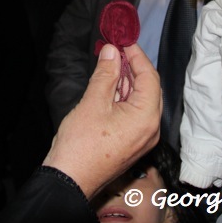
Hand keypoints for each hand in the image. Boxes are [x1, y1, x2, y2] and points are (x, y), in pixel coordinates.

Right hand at [43, 43, 161, 198]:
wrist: (70, 180)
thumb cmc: (81, 144)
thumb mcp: (93, 101)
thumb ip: (106, 74)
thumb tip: (111, 51)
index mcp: (147, 117)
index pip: (150, 77)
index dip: (137, 56)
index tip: (123, 42)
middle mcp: (151, 128)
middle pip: (149, 89)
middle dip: (133, 68)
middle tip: (115, 52)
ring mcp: (143, 138)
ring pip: (141, 101)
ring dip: (127, 83)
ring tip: (110, 66)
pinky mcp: (132, 143)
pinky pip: (135, 114)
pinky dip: (125, 99)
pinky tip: (110, 87)